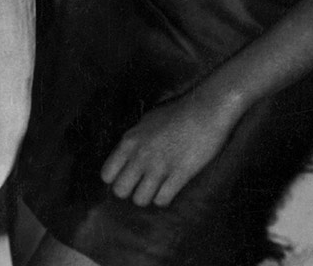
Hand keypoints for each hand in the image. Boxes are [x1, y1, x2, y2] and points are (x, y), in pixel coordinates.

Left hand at [100, 89, 244, 207]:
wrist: (205, 111)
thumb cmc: (176, 113)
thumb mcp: (146, 122)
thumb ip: (134, 140)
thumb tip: (127, 155)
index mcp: (129, 141)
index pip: (107, 174)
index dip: (115, 179)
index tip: (126, 178)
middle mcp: (139, 156)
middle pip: (120, 190)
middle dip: (129, 191)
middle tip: (140, 186)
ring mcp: (159, 167)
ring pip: (140, 200)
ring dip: (147, 197)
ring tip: (155, 189)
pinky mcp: (179, 175)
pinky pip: (162, 200)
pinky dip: (163, 199)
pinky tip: (168, 190)